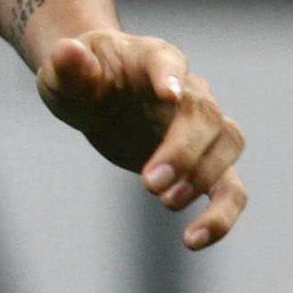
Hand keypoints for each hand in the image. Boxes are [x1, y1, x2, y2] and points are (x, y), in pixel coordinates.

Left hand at [37, 29, 246, 249]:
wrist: (95, 92)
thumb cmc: (81, 77)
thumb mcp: (63, 71)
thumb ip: (69, 65)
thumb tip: (69, 51)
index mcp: (151, 56)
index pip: (167, 59)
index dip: (170, 75)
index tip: (169, 95)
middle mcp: (187, 88)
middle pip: (204, 112)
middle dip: (182, 150)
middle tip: (149, 184)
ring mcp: (200, 125)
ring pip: (229, 143)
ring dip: (205, 176)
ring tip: (166, 203)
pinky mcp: (201, 162)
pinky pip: (229, 187)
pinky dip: (221, 215)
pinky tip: (193, 240)